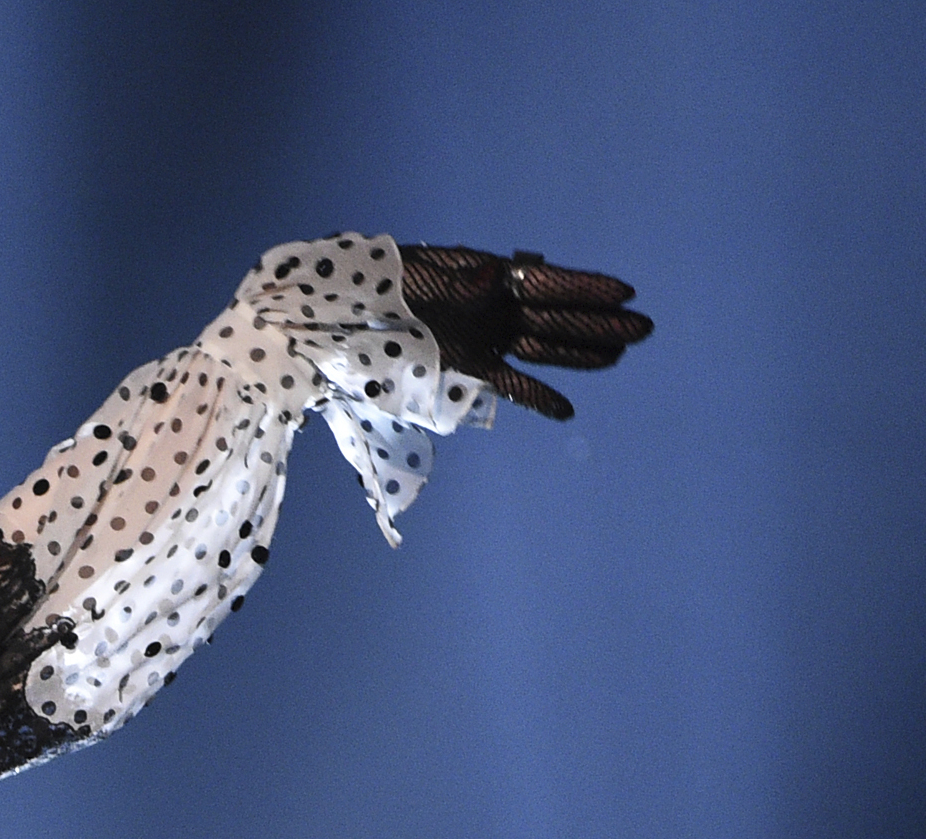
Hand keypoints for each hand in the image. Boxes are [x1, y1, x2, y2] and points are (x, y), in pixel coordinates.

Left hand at [397, 244, 653, 421]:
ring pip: (543, 347)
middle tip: (644, 329)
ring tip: (619, 355)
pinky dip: (534, 396)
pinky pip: (509, 383)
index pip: (547, 283)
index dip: (585, 288)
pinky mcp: (468, 365)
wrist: (348, 310)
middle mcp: (496, 307)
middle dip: (599, 323)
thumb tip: (496, 278)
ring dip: (581, 352)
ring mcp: (486, 336)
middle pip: (556, 317)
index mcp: (489, 278)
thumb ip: (458, 281)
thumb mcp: (419, 274)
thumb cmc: (385, 282)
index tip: (625, 292)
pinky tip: (565, 410)